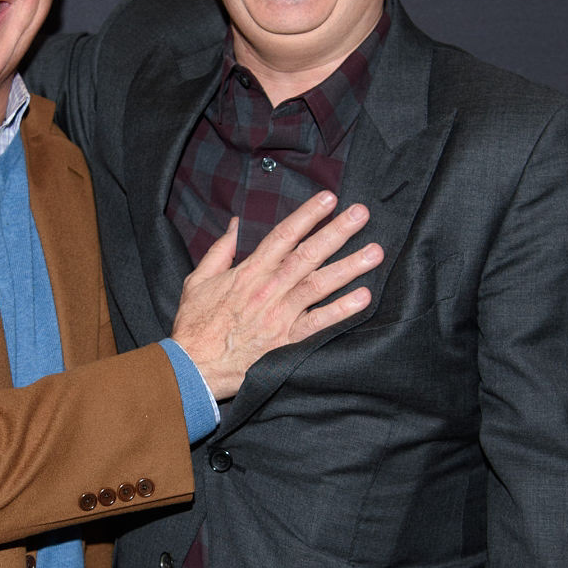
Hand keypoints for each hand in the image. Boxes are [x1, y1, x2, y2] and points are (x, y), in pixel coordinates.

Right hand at [171, 193, 381, 400]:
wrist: (192, 368)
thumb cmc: (194, 326)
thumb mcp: (198, 280)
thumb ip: (220, 251)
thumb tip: (236, 224)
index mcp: (248, 272)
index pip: (283, 236)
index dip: (308, 215)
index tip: (329, 198)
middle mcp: (268, 289)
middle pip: (308, 254)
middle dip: (337, 232)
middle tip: (362, 214)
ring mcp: (279, 316)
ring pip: (319, 284)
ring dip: (348, 266)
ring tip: (375, 252)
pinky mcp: (285, 342)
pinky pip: (318, 323)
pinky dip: (341, 310)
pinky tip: (363, 297)